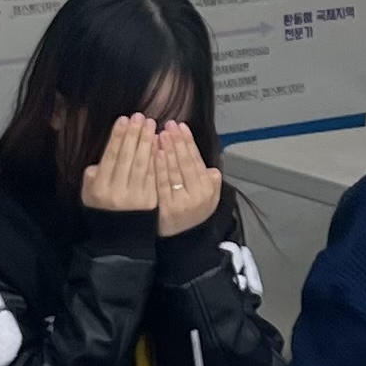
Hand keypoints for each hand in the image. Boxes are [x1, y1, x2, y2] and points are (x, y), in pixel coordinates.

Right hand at [78, 113, 161, 216]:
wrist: (119, 240)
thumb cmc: (102, 210)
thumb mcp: (88, 194)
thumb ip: (93, 174)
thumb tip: (107, 154)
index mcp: (99, 189)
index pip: (110, 157)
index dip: (118, 137)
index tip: (124, 119)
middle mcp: (117, 192)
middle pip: (127, 158)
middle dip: (134, 135)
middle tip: (140, 116)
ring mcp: (135, 198)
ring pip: (142, 165)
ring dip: (147, 143)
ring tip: (151, 125)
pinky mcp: (150, 202)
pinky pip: (154, 176)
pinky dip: (157, 158)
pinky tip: (159, 144)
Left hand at [149, 122, 223, 238]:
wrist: (183, 240)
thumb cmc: (193, 213)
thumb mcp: (210, 197)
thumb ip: (211, 182)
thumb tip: (211, 170)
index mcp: (207, 189)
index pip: (196, 160)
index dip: (188, 142)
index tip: (181, 126)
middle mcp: (196, 196)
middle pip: (184, 163)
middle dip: (176, 142)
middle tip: (168, 125)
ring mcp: (180, 203)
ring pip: (172, 171)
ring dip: (166, 150)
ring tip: (160, 133)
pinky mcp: (164, 208)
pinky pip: (160, 183)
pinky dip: (157, 166)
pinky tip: (153, 153)